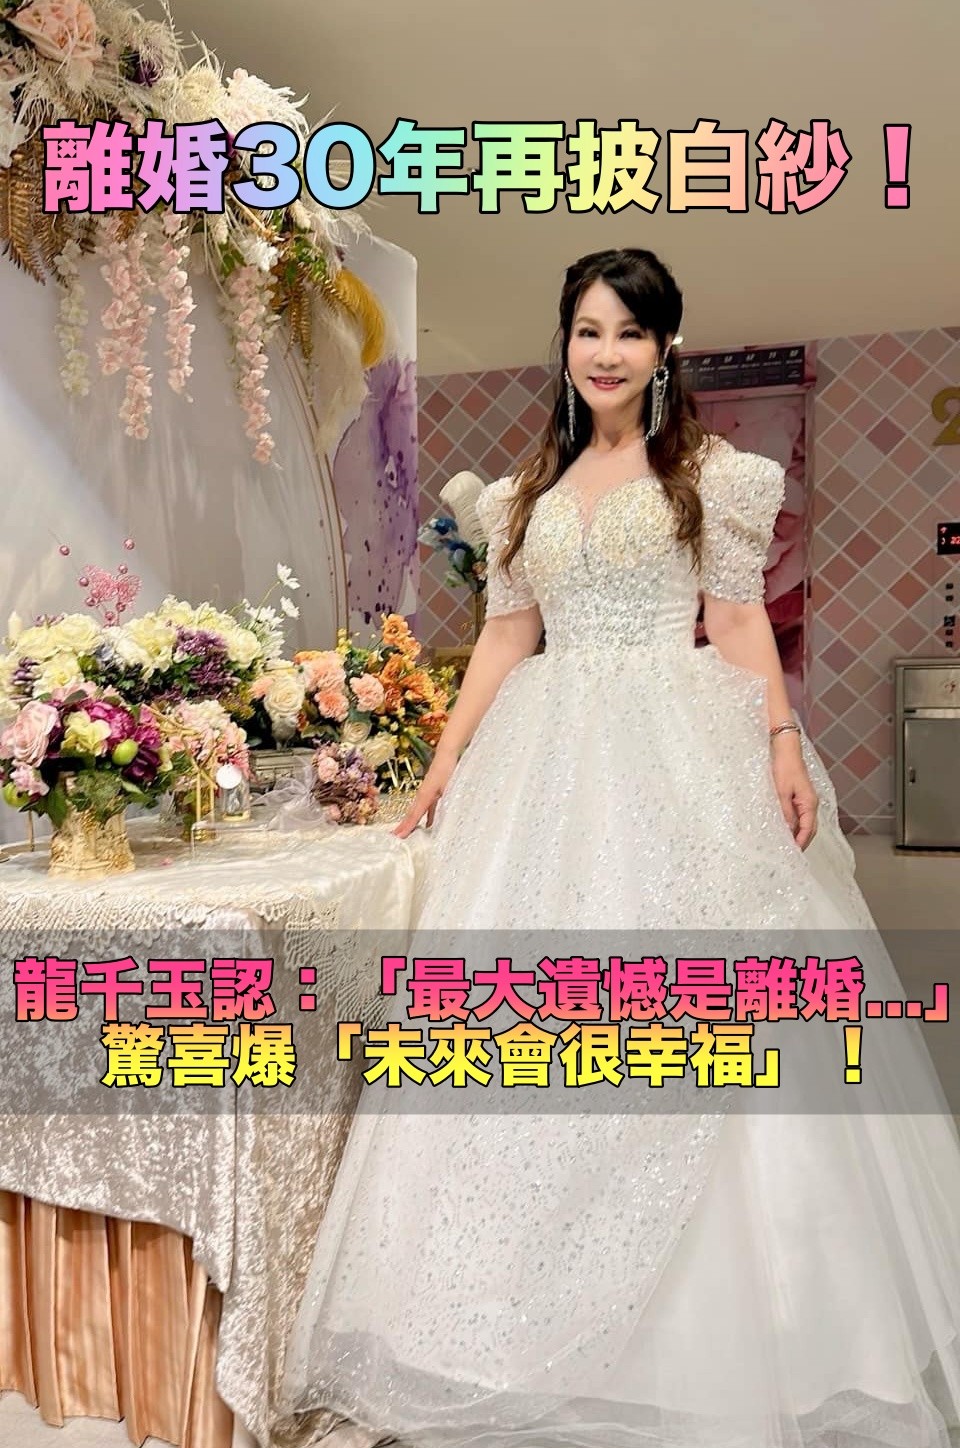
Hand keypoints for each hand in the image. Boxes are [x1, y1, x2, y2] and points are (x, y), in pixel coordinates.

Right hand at [392, 751, 457, 837]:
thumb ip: (442, 800)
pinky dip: (425, 816)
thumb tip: (437, 816)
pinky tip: (428, 824)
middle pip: (412, 814)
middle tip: (394, 838)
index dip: (406, 827)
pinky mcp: (433, 791)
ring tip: (405, 834)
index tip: (397, 837)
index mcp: (425, 795)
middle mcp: (423, 795)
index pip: (414, 815)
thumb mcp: (447, 787)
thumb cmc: (447, 769)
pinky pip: (426, 807)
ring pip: (417, 811)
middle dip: (404, 826)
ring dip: (411, 822)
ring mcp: (427, 793)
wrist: (447, 753)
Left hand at [770, 735, 818, 849]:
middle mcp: (811, 803)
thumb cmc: (785, 767)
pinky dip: (796, 824)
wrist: (786, 749)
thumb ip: (785, 812)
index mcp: (809, 803)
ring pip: (806, 822)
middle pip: (809, 828)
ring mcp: (806, 800)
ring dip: (799, 834)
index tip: (794, 853)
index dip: (801, 842)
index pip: (808, 829)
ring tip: (789, 844)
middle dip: (802, 841)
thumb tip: (787, 829)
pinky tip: (787, 828)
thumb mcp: (782, 792)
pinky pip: (801, 815)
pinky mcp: (800, 796)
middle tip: (792, 853)